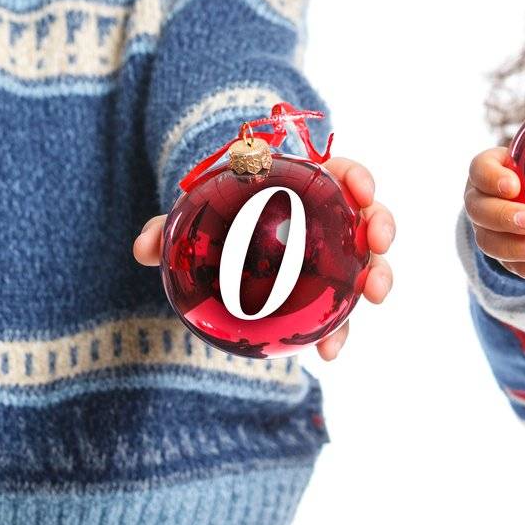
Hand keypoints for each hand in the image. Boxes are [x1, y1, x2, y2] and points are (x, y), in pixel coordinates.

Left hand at [132, 155, 395, 361]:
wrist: (222, 240)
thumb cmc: (217, 214)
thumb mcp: (194, 215)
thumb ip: (168, 227)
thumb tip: (143, 248)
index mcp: (305, 184)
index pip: (340, 172)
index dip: (356, 177)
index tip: (360, 187)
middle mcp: (329, 216)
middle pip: (367, 213)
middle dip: (381, 226)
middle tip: (379, 245)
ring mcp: (333, 254)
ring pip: (367, 260)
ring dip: (378, 275)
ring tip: (375, 297)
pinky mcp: (326, 289)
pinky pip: (340, 306)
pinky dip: (339, 328)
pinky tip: (328, 352)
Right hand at [465, 145, 524, 278]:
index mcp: (489, 170)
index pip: (479, 169)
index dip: (492, 178)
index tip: (514, 184)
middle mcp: (481, 199)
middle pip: (479, 209)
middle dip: (504, 217)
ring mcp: (487, 229)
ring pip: (488, 241)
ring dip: (514, 247)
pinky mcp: (502, 254)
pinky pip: (508, 265)